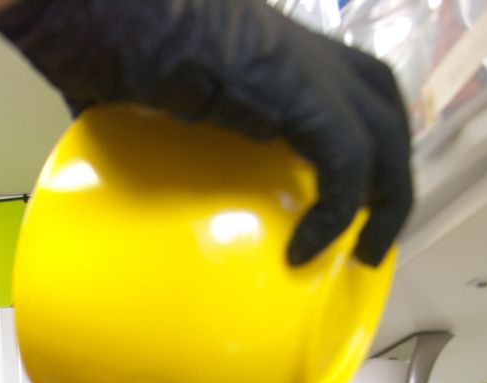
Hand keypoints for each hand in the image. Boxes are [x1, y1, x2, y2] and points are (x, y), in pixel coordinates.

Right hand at [0, 0, 412, 266]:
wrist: (112, 15)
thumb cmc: (107, 38)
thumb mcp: (139, 84)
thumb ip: (142, 108)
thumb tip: (96, 143)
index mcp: (276, 48)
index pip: (349, 86)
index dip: (358, 139)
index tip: (343, 196)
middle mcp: (305, 52)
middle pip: (384, 109)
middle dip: (390, 173)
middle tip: (371, 235)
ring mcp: (311, 69)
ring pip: (384, 137)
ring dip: (385, 200)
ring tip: (361, 254)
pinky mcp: (304, 96)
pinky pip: (346, 164)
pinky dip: (336, 214)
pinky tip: (306, 251)